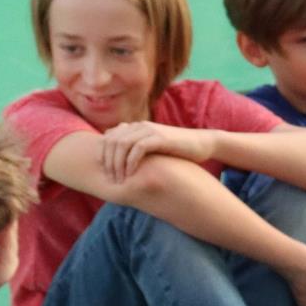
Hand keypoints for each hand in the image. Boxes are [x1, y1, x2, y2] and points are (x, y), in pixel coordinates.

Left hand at [97, 121, 215, 183]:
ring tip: (119, 179)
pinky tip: (131, 175)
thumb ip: (138, 151)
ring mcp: (150, 130)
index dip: (103, 155)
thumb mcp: (154, 150)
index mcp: (136, 128)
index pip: (109, 138)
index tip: (106, 173)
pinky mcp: (160, 138)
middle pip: (112, 141)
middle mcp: (140, 126)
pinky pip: (137, 148)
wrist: (203, 144)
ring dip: (117, 163)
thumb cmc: (179, 151)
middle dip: (108, 161)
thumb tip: (122, 165)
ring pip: (121, 144)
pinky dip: (130, 162)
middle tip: (111, 179)